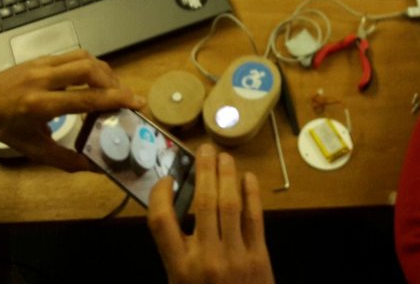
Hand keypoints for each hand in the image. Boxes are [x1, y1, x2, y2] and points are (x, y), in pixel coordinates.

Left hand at [0, 50, 144, 170]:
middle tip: (125, 96)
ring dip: (104, 71)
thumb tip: (97, 167)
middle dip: (113, 81)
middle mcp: (41, 80)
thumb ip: (68, 159)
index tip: (137, 102)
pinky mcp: (40, 57)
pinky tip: (93, 79)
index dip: (115, 99)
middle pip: (88, 69)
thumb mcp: (34, 149)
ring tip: (112, 87)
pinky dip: (89, 65)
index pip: (86, 99)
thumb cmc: (5, 130)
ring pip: (83, 57)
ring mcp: (40, 64)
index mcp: (39, 105)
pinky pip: (72, 55)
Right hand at [147, 144, 274, 283]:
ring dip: (226, 175)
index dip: (160, 194)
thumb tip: (178, 208)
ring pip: (229, 204)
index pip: (161, 221)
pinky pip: (255, 218)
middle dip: (203, 171)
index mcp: (178, 267)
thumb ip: (177, 252)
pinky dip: (251, 194)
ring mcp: (235, 257)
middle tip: (204, 149)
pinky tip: (247, 178)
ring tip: (224, 157)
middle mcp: (205, 258)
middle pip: (201, 202)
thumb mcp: (179, 283)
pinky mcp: (259, 258)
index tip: (167, 179)